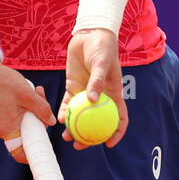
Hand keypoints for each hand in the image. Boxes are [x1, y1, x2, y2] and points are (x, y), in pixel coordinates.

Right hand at [0, 56, 55, 164]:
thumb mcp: (26, 94)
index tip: (48, 147)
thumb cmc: (2, 82)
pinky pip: (19, 116)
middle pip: (28, 133)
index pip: (22, 154)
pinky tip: (29, 91)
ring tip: (36, 91)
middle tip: (42, 98)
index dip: (35, 153)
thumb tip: (52, 122)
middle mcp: (3, 130)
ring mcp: (2, 122)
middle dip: (40, 119)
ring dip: (34, 109)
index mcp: (8, 129)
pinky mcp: (3, 115)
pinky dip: (26, 106)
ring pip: (25, 122)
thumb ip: (42, 109)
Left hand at [58, 28, 127, 149]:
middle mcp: (100, 96)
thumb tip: (92, 100)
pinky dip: (64, 111)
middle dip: (90, 137)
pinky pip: (68, 103)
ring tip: (66, 136)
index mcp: (113, 93)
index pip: (118, 117)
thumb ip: (97, 81)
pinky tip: (59, 119)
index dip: (116, 133)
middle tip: (80, 145)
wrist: (89, 34)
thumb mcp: (101, 63)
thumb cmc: (102, 47)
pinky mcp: (73, 86)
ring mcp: (85, 92)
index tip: (109, 144)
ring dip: (74, 127)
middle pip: (97, 122)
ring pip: (81, 116)